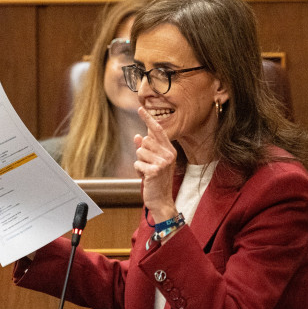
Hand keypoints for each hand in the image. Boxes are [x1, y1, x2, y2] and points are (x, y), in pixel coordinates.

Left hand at [133, 107, 176, 222]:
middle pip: (145, 141)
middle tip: (149, 166)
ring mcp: (163, 162)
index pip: (158, 130)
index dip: (148, 119)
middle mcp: (169, 154)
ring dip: (139, 163)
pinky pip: (137, 164)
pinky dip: (138, 171)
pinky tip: (146, 178)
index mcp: (170, 150)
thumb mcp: (153, 162)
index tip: (140, 108)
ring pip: (139, 152)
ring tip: (148, 172)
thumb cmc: (157, 181)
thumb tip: (138, 136)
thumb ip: (147, 149)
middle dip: (142, 153)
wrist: (162, 200)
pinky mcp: (155, 170)